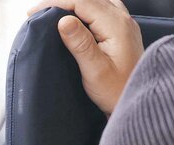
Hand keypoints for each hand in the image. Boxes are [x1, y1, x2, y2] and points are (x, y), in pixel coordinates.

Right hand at [28, 0, 143, 114]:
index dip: (55, 3)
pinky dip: (86, 10)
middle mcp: (125, 21)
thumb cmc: (117, 92)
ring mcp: (126, 26)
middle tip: (38, 13)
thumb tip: (64, 20)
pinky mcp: (124, 32)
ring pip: (97, 2)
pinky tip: (74, 19)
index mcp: (118, 26)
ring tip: (54, 14)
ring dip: (75, 4)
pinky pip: (103, 10)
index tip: (34, 14)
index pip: (82, 1)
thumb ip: (81, 44)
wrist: (139, 104)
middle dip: (62, 2)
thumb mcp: (96, 71)